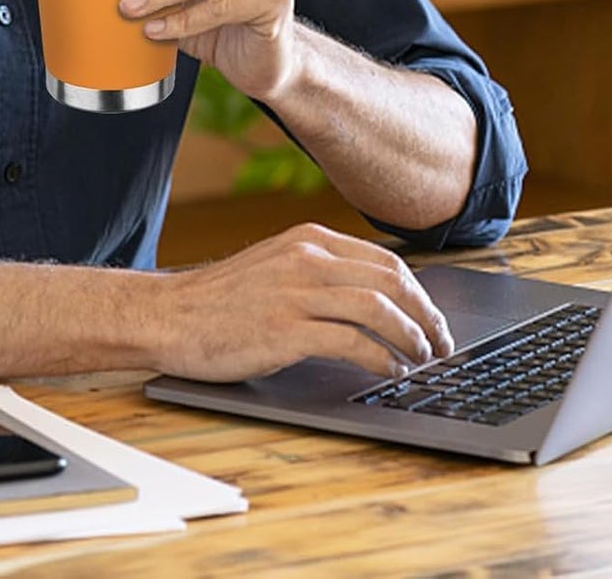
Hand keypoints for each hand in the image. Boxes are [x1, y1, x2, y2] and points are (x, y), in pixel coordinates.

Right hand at [155, 224, 453, 381]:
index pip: (385, 260)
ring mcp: (295, 292)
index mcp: (308, 239)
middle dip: (426, 315)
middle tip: (441, 343)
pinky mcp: (284, 329)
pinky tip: (388, 370)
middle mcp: (307, 258)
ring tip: (422, 359)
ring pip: (378, 308)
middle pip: (391, 280)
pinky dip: (380, 357)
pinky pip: (351, 342)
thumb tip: (373, 298)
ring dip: (411, 337)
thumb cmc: (220, 299)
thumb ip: (319, 272)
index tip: (432, 318)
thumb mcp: (275, 265)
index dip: (419, 293)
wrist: (170, 315)